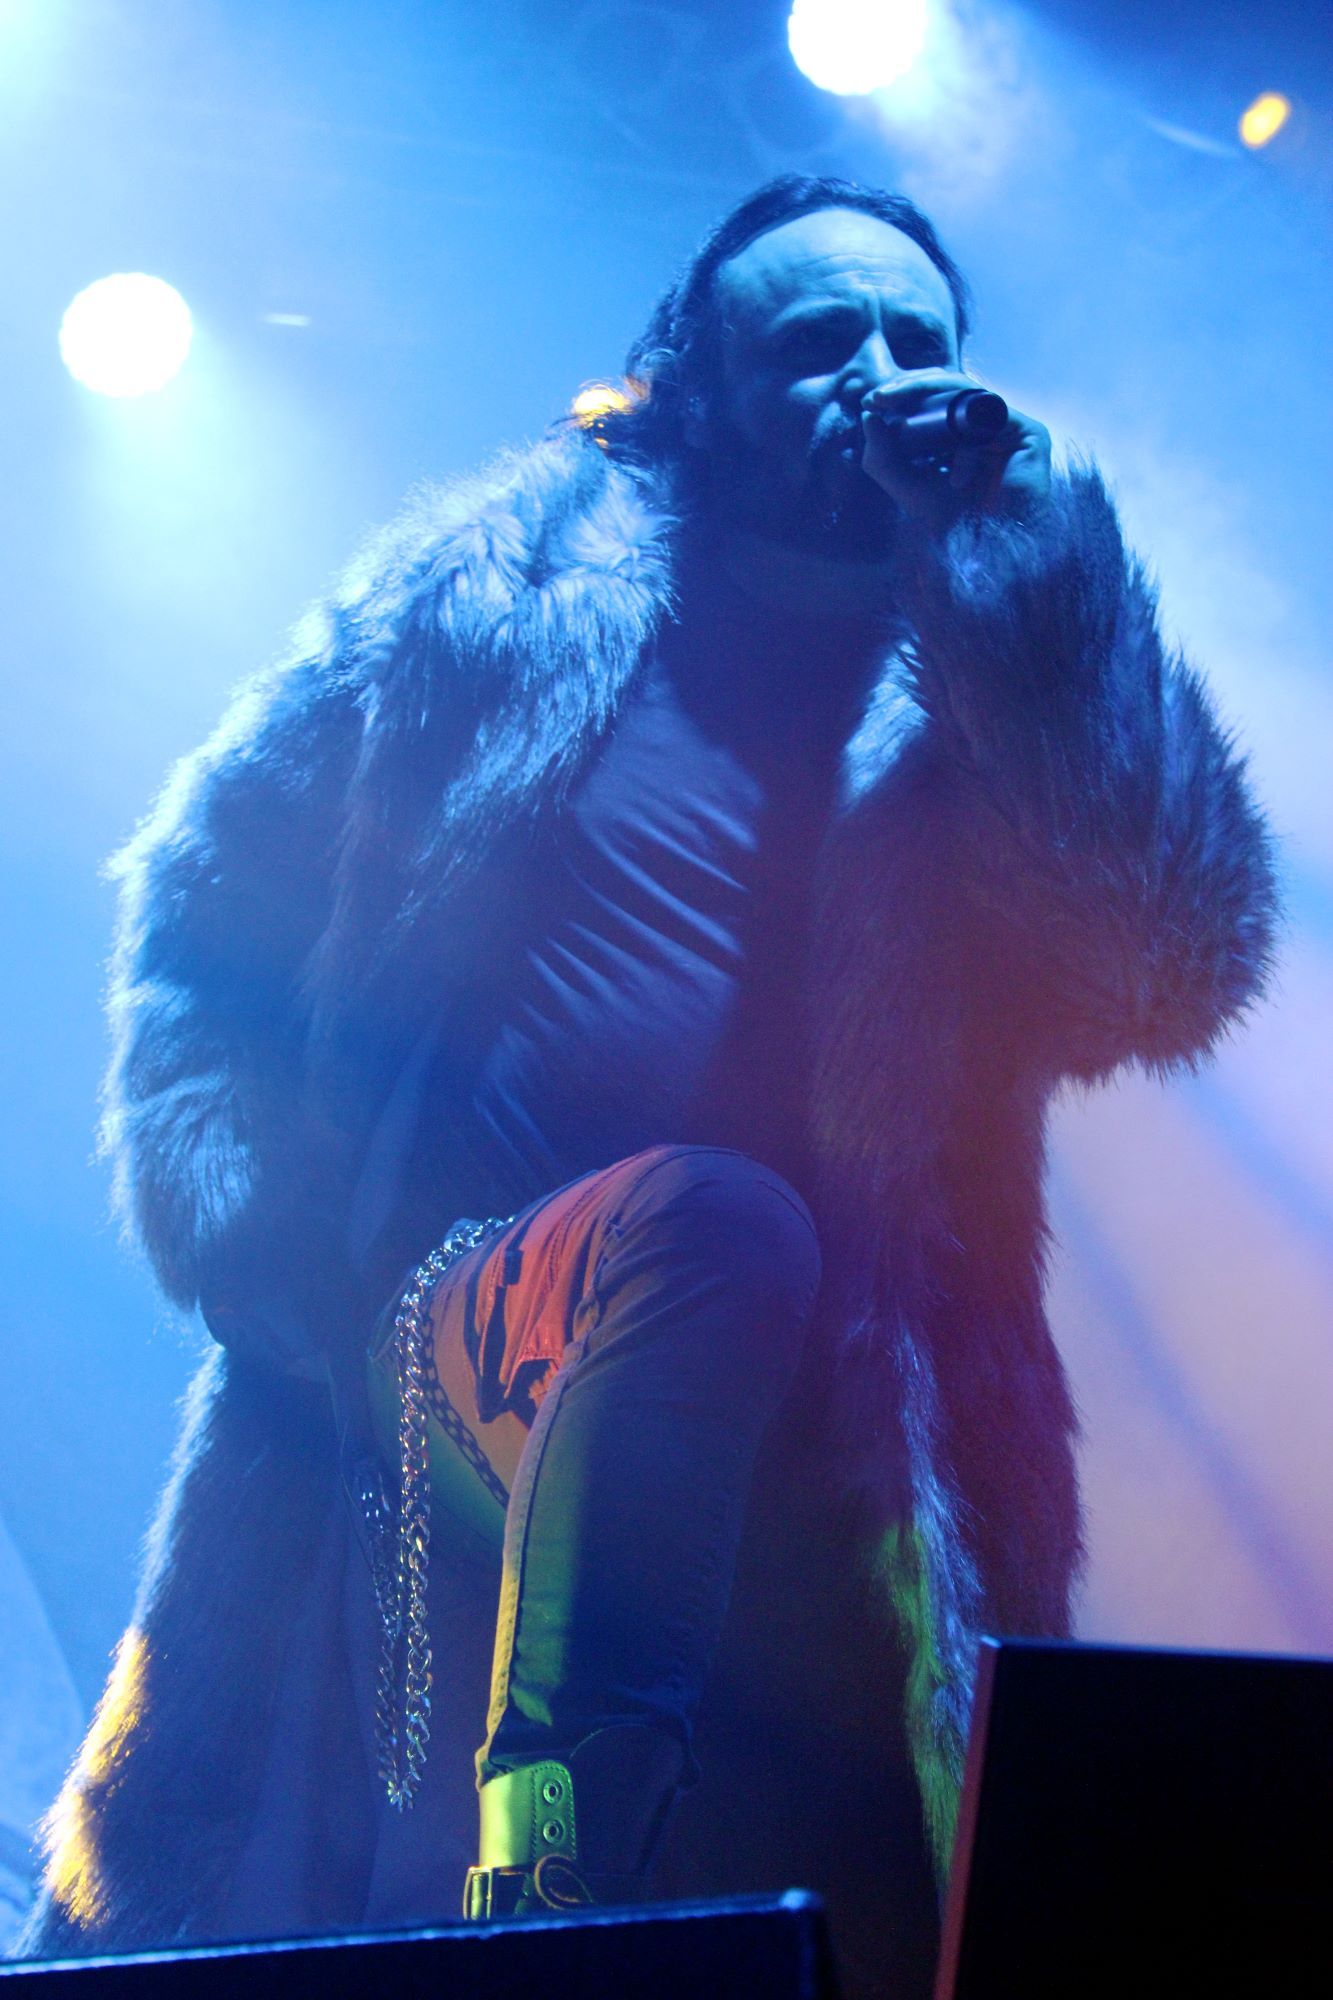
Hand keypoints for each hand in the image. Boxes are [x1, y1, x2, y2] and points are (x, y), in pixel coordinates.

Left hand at [861, 369, 1051, 531]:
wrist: (986, 552)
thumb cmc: (952, 524)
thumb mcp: (906, 488)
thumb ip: (882, 458)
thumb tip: (867, 417)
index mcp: (959, 429)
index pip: (934, 396)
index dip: (905, 391)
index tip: (871, 401)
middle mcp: (986, 423)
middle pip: (951, 386)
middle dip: (913, 388)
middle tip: (881, 397)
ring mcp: (1009, 425)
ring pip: (969, 396)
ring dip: (935, 412)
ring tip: (905, 432)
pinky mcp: (1030, 433)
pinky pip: (992, 423)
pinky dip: (968, 451)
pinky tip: (957, 481)